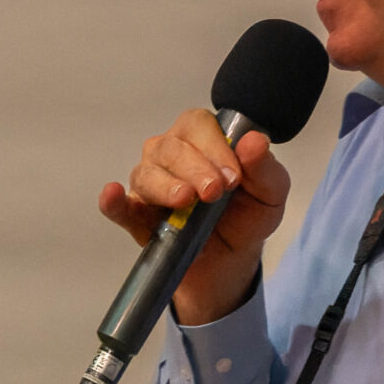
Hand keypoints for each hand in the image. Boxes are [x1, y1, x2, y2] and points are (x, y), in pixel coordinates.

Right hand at [98, 109, 290, 325]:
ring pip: (147, 174)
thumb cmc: (249, 214)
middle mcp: (170, 153)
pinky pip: (121, 207)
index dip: (214, 147)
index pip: (197, 126)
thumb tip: (254, 142)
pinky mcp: (138, 215)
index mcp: (202, 138)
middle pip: (170, 148)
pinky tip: (112, 196)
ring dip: (166, 186)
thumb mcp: (270, 192)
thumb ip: (264, 167)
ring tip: (185, 201)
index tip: (233, 177)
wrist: (233, 258)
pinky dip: (114, 202)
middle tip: (214, 193)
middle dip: (194, 168)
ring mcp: (150, 182)